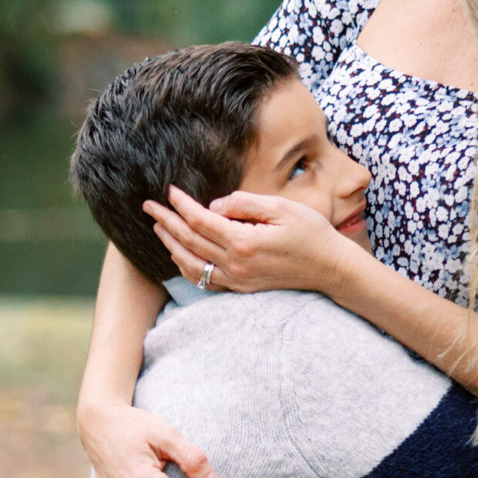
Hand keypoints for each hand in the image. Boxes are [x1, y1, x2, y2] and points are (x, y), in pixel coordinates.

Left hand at [143, 185, 349, 296]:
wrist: (330, 269)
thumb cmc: (310, 233)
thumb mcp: (281, 208)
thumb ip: (244, 204)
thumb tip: (213, 207)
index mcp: (244, 242)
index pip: (201, 221)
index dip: (182, 205)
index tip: (169, 191)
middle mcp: (236, 265)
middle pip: (190, 242)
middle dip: (166, 222)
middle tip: (148, 207)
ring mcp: (238, 280)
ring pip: (192, 264)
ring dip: (171, 245)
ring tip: (158, 228)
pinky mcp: (242, 287)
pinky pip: (205, 280)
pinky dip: (187, 267)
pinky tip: (178, 255)